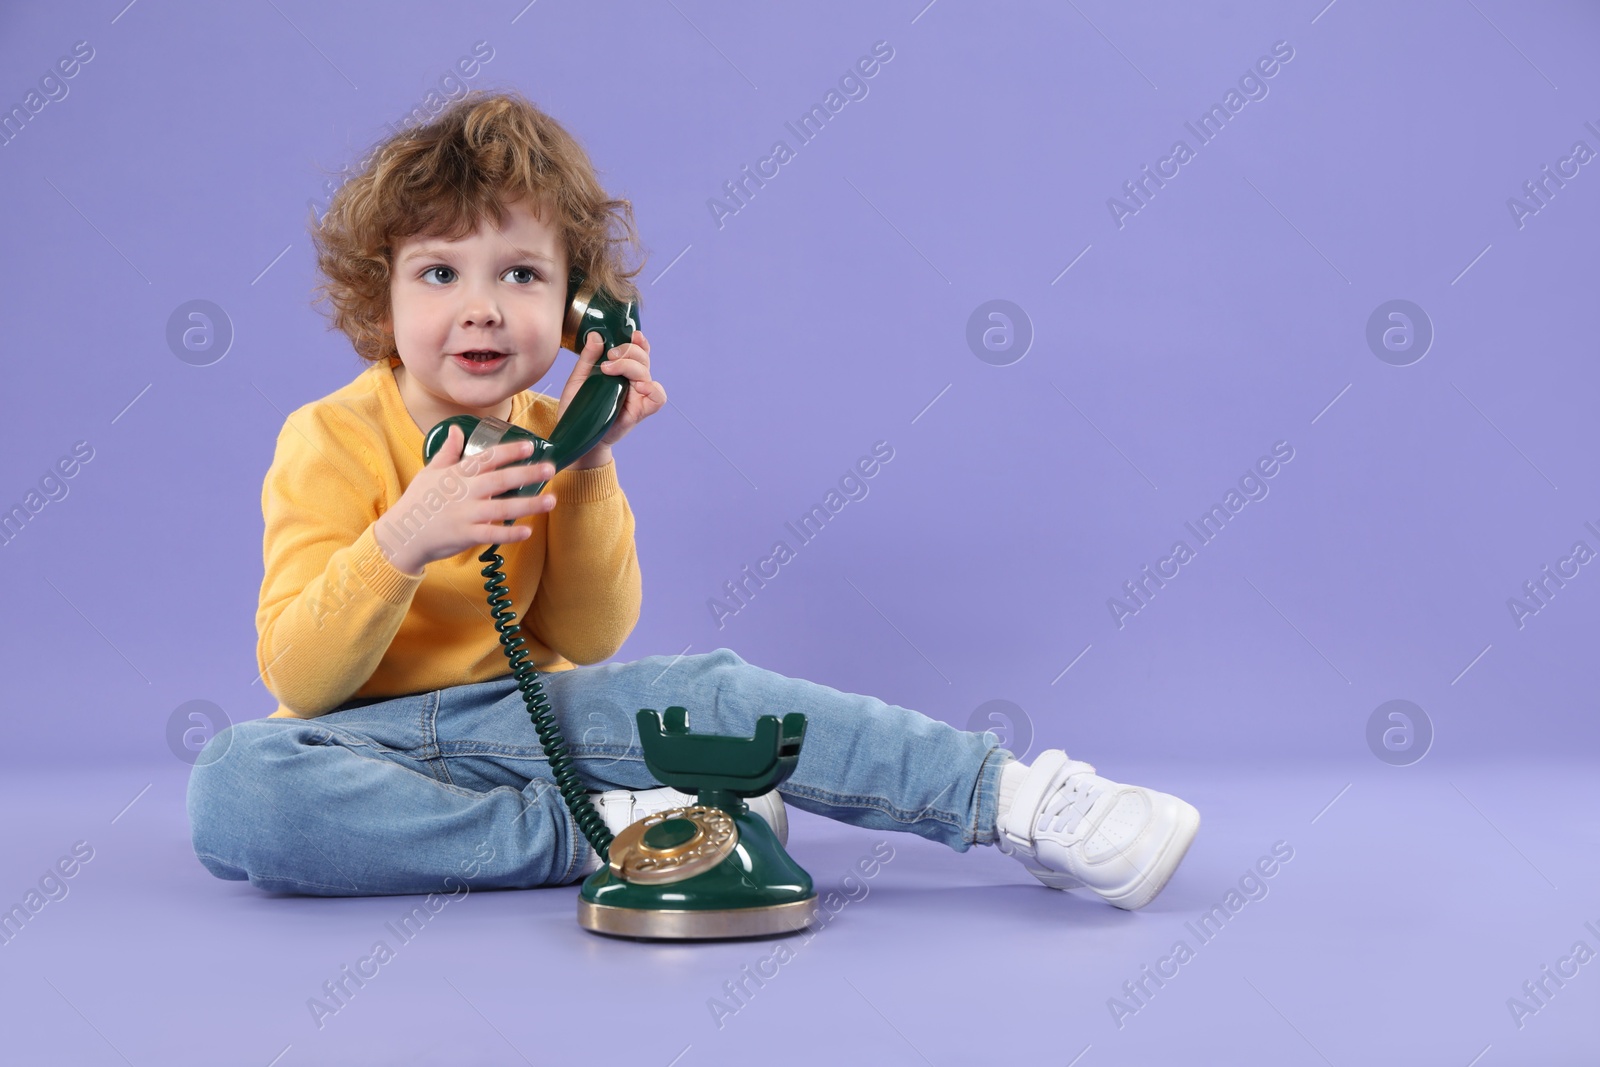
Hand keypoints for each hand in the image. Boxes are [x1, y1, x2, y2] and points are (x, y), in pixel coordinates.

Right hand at [372, 424, 556, 575]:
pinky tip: (528, 531)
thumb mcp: (430, 472)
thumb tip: (457, 429)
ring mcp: (465, 514)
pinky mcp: (465, 535)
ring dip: (529, 504)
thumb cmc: (417, 501)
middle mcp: (464, 492)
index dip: (509, 451)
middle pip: (500, 479)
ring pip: (502, 507)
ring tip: (551, 500)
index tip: (530, 446)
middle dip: (527, 473)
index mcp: (457, 474)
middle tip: (550, 469)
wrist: (402, 534)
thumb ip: (448, 451)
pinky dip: (510, 533)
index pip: (486, 458)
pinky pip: (491, 533)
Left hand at [557, 328, 665, 467]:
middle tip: (609, 357)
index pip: (637, 351)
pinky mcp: (640, 411)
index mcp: (620, 371)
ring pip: (647, 373)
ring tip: (610, 370)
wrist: (576, 435)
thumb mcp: (578, 379)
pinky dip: (653, 389)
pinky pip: (658, 398)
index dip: (638, 342)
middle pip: (642, 358)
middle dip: (628, 351)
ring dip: (632, 366)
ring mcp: (637, 396)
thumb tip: (595, 335)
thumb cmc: (578, 408)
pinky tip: (639, 386)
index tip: (631, 334)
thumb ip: (588, 358)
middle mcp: (631, 381)